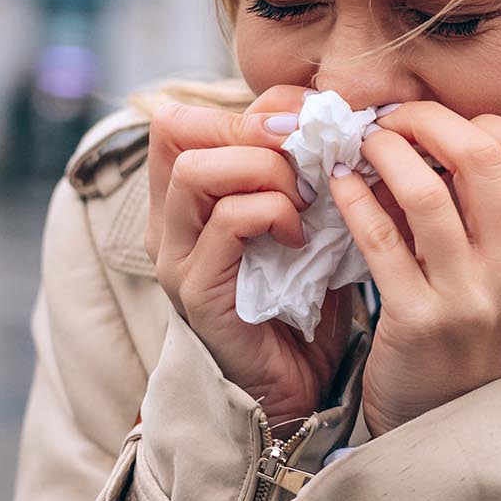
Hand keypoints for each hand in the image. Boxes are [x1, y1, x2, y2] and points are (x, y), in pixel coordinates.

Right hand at [146, 88, 355, 426]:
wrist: (295, 394)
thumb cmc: (300, 304)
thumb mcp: (300, 223)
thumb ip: (299, 172)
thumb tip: (333, 116)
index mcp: (184, 202)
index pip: (182, 117)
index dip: (247, 106)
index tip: (306, 123)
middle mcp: (166, 224)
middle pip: (176, 130)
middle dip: (253, 129)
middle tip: (307, 154)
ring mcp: (175, 258)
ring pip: (195, 170)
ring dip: (263, 170)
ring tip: (304, 197)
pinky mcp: (197, 291)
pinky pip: (227, 222)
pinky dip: (272, 213)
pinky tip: (301, 236)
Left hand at [324, 102, 500, 436]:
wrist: (443, 422)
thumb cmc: (468, 334)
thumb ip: (487, 213)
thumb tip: (434, 130)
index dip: (483, 121)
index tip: (441, 123)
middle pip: (481, 157)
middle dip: (427, 121)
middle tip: (391, 118)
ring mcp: (471, 300)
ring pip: (427, 191)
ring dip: (386, 152)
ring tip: (363, 144)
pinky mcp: (417, 321)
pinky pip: (380, 237)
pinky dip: (354, 198)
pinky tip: (338, 182)